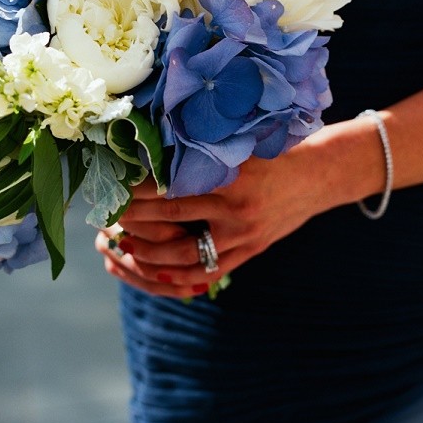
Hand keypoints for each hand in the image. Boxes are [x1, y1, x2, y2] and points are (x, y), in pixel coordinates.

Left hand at [96, 134, 336, 299]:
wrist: (317, 176)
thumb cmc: (273, 152)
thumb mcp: (240, 146)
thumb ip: (203, 153)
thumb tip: (152, 149)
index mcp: (231, 178)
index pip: (174, 187)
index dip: (140, 190)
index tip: (115, 186)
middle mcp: (236, 210)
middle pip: (172, 220)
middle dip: (135, 219)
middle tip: (106, 215)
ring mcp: (243, 236)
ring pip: (185, 255)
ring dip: (148, 253)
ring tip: (121, 245)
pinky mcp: (250, 252)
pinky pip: (207, 271)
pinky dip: (177, 275)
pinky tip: (153, 270)